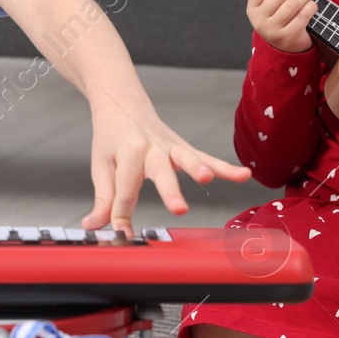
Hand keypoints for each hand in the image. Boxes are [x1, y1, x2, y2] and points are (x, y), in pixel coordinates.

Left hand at [80, 99, 251, 234]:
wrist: (122, 103)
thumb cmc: (111, 137)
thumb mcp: (101, 166)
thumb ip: (104, 198)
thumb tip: (95, 226)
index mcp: (126, 152)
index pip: (125, 189)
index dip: (122, 214)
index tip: (122, 234)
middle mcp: (151, 147)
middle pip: (161, 171)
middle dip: (170, 190)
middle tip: (179, 209)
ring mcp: (171, 146)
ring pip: (188, 157)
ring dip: (200, 168)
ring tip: (208, 178)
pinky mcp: (184, 147)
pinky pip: (207, 157)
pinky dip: (225, 167)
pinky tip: (243, 175)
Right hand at [230, 0, 316, 53]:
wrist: (283, 48)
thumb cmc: (274, 19)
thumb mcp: (260, 6)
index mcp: (251, 9)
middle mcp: (259, 20)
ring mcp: (274, 30)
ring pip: (293, 3)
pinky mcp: (289, 36)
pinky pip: (304, 14)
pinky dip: (310, 7)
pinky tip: (309, 7)